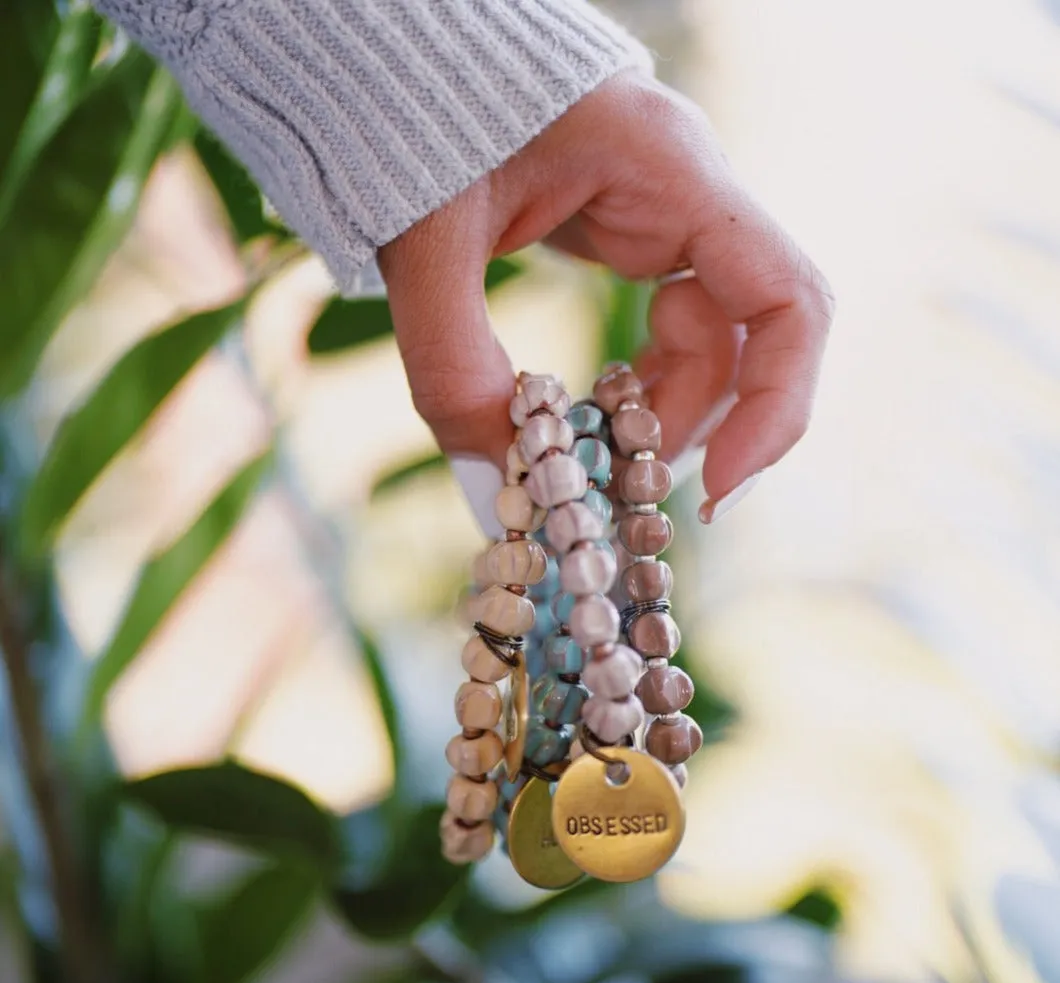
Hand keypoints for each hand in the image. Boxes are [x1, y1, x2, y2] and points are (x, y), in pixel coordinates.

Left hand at [377, 69, 833, 522]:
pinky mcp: (634, 229)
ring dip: (659, 411)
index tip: (718, 487)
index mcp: (668, 170)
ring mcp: (666, 211)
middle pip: (747, 334)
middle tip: (627, 490)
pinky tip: (589, 413)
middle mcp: (688, 192)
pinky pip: (668, 323)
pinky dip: (638, 382)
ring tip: (590, 460)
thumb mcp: (425, 245)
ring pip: (708, 338)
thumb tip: (494, 483)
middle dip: (695, 422)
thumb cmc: (418, 120)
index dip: (777, 405)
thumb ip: (452, 366)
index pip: (787, 298)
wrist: (401, 53)